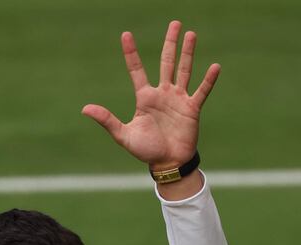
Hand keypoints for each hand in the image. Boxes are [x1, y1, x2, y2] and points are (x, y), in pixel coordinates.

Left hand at [82, 21, 219, 169]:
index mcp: (145, 98)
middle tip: (175, 23)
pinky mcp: (192, 108)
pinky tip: (215, 67)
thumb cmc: (145, 150)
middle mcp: (162, 94)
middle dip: (170, 43)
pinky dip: (208, 80)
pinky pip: (201, 91)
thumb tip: (85, 109)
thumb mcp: (124, 135)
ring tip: (190, 34)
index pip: (136, 70)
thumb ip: (107, 120)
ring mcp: (178, 99)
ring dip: (187, 53)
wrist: (167, 164)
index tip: (126, 34)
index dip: (131, 53)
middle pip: (166, 62)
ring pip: (183, 70)